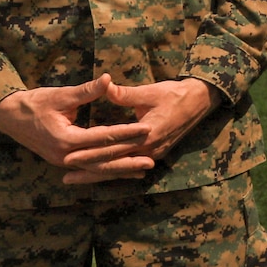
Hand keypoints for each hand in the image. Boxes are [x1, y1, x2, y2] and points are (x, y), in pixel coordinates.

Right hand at [0, 75, 151, 182]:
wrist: (8, 116)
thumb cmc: (34, 103)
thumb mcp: (60, 95)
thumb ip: (86, 90)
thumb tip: (108, 79)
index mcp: (65, 139)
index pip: (103, 137)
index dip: (127, 133)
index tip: (147, 129)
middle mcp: (65, 155)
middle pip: (102, 161)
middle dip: (128, 160)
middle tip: (151, 160)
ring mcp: (63, 161)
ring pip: (97, 169)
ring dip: (120, 171)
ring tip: (143, 170)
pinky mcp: (63, 161)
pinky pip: (89, 169)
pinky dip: (107, 171)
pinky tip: (124, 173)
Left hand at [58, 78, 220, 182]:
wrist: (200, 100)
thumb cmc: (174, 93)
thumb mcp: (149, 92)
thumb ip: (124, 94)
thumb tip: (105, 86)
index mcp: (146, 135)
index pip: (112, 148)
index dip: (89, 153)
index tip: (68, 157)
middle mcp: (150, 150)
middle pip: (114, 165)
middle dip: (89, 172)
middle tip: (65, 177)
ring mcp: (155, 154)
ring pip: (121, 169)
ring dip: (99, 175)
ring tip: (76, 180)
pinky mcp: (157, 153)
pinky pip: (131, 167)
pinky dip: (115, 172)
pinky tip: (102, 176)